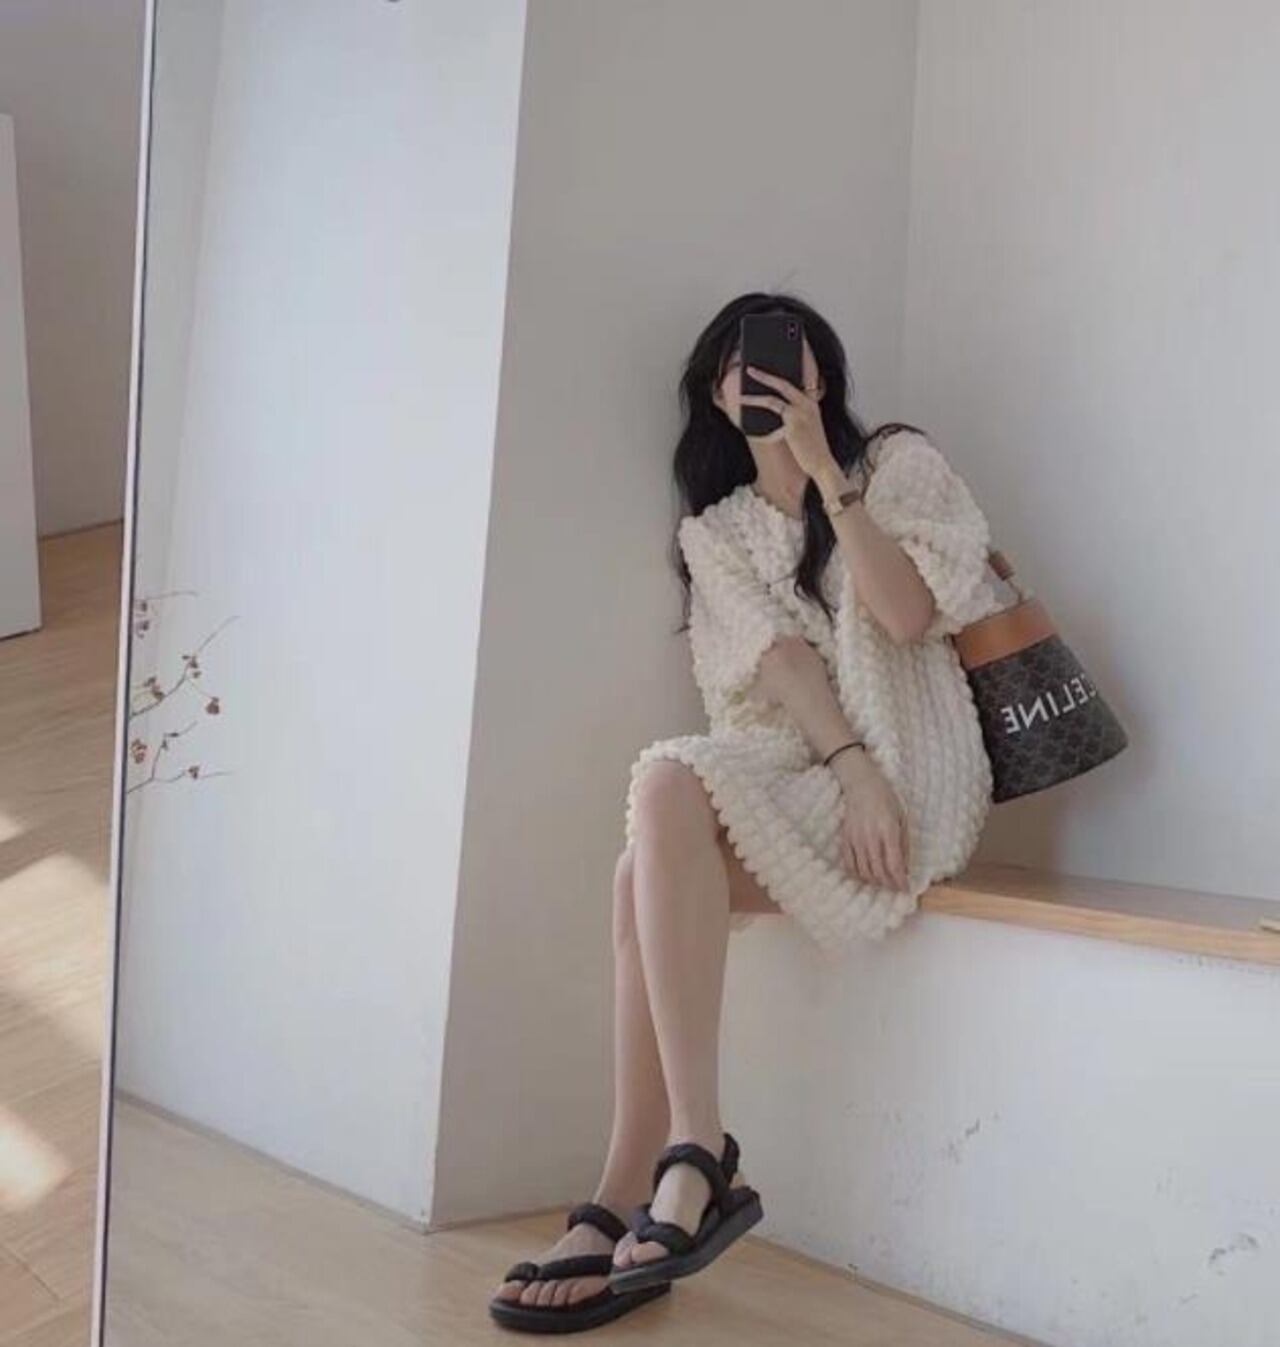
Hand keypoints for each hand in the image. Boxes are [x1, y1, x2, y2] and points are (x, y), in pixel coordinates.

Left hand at [741, 363, 837, 481]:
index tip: (785, 353)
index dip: (794, 363)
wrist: (821, 463)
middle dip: (765, 374)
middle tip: (750, 369)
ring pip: (773, 397)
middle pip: (784, 382)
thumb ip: (790, 415)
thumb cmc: (811, 447)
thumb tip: (769, 405)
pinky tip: (745, 414)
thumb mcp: (804, 427)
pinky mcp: (793, 423)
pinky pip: (771, 411)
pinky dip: (757, 410)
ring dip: (755, 393)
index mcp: (812, 402)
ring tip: (742, 393)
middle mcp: (808, 404)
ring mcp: (801, 412)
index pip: (803, 377)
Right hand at [830, 752, 909, 890]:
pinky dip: (857, 874)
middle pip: (878, 872)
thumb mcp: (902, 818)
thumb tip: (905, 867)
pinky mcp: (845, 839)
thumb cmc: (885, 798)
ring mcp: (856, 839)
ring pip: (863, 871)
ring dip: (874, 881)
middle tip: (895, 888)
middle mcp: (870, 837)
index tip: (905, 888)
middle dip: (888, 884)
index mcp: (888, 831)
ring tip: (882, 882)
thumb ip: (904, 844)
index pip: (894, 864)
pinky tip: (865, 876)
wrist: (861, 784)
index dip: (900, 881)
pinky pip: (849, 864)